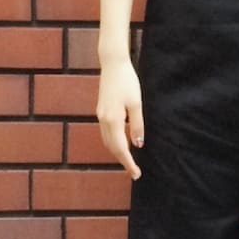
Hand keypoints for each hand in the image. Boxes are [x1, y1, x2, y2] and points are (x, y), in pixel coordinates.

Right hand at [96, 59, 144, 179]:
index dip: (128, 163)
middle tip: (134, 172)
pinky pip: (106, 132)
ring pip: (107, 141)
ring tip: (129, 160)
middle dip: (122, 160)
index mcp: (112, 120)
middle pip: (111, 147)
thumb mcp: (136, 103)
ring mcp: (100, 115)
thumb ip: (137, 125)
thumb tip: (138, 144)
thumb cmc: (127, 81)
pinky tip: (122, 143)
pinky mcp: (101, 110)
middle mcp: (103, 120)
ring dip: (117, 152)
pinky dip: (113, 142)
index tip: (136, 174)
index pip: (120, 148)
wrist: (113, 64)